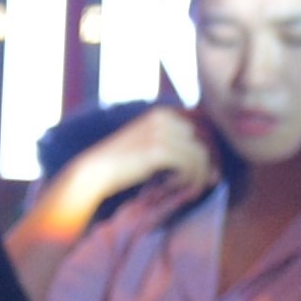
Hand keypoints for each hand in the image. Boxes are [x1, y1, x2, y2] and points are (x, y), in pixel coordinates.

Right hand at [38, 103, 214, 229]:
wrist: (91, 173)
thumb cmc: (117, 165)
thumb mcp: (146, 143)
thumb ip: (169, 140)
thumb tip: (202, 151)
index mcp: (162, 113)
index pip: (202, 124)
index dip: (209, 146)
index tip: (208, 166)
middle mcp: (164, 117)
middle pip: (205, 137)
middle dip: (209, 160)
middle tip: (208, 180)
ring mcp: (162, 133)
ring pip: (200, 152)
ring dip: (200, 173)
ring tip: (191, 187)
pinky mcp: (159, 150)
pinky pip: (190, 164)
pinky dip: (189, 178)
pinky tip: (175, 186)